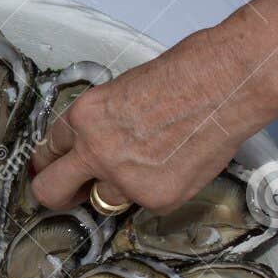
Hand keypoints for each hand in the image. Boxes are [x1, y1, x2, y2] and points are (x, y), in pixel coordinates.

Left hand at [30, 10, 277, 212]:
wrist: (227, 84)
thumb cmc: (186, 74)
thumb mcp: (125, 90)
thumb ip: (104, 123)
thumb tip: (98, 146)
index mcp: (84, 117)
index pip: (51, 146)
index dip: (54, 158)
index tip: (56, 166)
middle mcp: (96, 152)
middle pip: (51, 190)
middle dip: (57, 194)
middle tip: (69, 194)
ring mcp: (126, 180)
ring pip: (105, 199)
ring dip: (120, 188)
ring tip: (153, 162)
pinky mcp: (157, 199)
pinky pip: (146, 204)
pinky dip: (160, 189)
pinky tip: (181, 162)